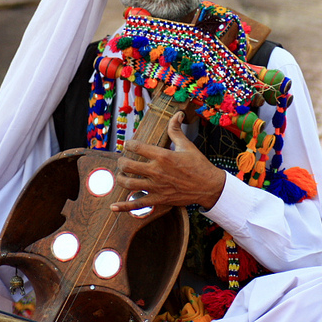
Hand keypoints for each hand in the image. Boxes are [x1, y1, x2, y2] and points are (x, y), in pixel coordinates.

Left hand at [111, 111, 225, 211]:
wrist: (209, 186)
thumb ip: (176, 130)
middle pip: (128, 166)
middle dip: (121, 162)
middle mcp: (157, 171)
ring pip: (128, 184)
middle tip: (122, 161)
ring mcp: (156, 187)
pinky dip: (123, 206)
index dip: (129, 144)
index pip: (137, 147)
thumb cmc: (199, 165)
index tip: (128, 144)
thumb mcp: (187, 145)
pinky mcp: (158, 199)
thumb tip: (177, 114)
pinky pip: (137, 204)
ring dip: (121, 179)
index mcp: (163, 156)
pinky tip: (113, 206)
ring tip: (121, 176)